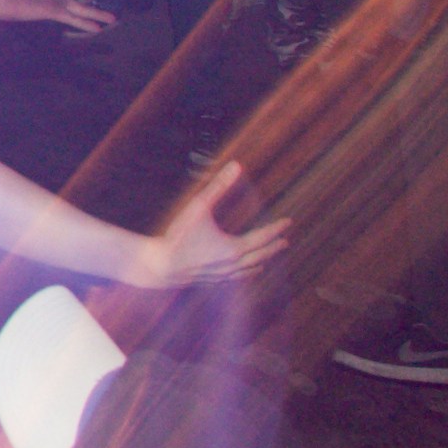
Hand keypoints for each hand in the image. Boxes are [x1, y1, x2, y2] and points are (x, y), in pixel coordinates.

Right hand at [136, 159, 288, 287]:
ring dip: (263, 261)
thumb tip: (235, 166)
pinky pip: (238, 278)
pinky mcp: (213, 280)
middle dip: (274, 247)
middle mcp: (233, 264)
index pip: (263, 237)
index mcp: (234, 247)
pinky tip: (248, 271)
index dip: (276, 228)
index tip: (288, 222)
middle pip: (261, 255)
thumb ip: (218, 186)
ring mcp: (224, 274)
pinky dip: (248, 273)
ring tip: (270, 256)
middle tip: (285, 240)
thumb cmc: (179, 236)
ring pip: (251, 269)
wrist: (160, 266)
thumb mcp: (198, 207)